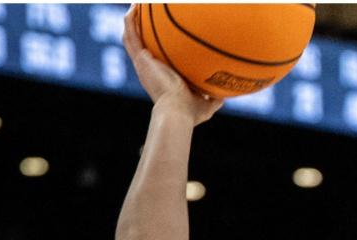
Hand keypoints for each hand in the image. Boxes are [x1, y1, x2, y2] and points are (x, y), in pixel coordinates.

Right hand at [123, 5, 221, 124]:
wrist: (177, 112)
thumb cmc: (190, 113)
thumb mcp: (206, 103)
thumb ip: (214, 97)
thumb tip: (224, 94)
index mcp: (161, 77)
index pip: (156, 58)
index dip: (156, 47)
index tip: (162, 36)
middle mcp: (149, 69)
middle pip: (142, 44)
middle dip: (142, 28)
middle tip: (145, 13)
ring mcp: (143, 64)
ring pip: (132, 37)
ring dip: (133, 20)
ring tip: (136, 5)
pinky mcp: (141, 60)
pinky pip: (132, 36)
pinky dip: (131, 21)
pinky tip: (135, 7)